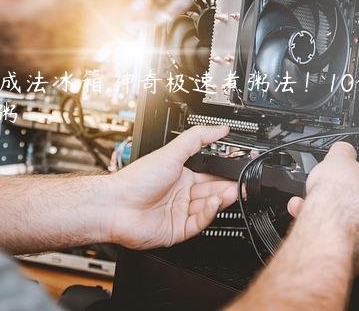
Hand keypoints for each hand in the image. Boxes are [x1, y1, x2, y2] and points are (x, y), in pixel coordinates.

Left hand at [106, 126, 237, 249]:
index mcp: (181, 176)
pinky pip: (200, 223)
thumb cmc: (137, 179)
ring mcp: (180, 213)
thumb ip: (197, 138)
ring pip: (208, 207)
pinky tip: (213, 203)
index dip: (225, 173)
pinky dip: (208, 213)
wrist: (117, 206)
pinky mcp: (178, 230)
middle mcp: (182, 194)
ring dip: (220, 200)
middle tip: (242, 184)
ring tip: (231, 192)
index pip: (211, 174)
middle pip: (212, 191)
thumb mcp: (172, 151)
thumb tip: (219, 128)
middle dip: (228, 188)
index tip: (239, 170)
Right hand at [286, 142, 358, 273]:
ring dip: (332, 213)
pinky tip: (310, 220)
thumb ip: (343, 153)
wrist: (328, 230)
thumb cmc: (343, 199)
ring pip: (354, 223)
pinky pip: (344, 239)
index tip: (347, 177)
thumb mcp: (338, 159)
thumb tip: (342, 150)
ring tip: (309, 204)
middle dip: (344, 198)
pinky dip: (328, 230)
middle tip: (328, 191)